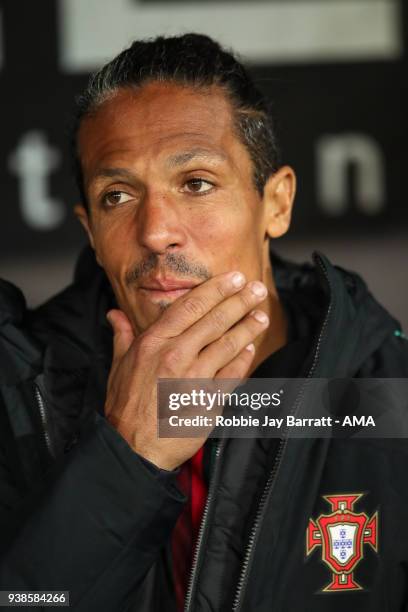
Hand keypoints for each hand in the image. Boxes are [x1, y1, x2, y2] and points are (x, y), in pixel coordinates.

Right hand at [104, 272, 268, 469]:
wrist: (133, 448)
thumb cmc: (125, 407)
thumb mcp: (118, 366)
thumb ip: (122, 335)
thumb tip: (115, 313)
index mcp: (154, 342)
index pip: (191, 306)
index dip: (216, 289)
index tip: (235, 278)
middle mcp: (175, 355)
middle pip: (215, 320)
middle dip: (240, 301)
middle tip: (257, 288)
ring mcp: (194, 378)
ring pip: (228, 344)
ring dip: (248, 327)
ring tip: (262, 316)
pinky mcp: (208, 401)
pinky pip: (232, 375)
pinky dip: (243, 360)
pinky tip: (250, 349)